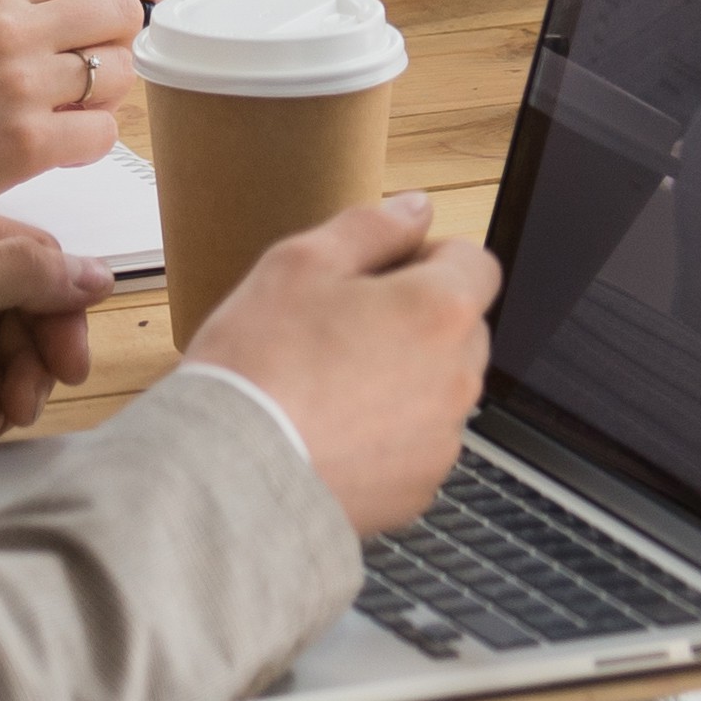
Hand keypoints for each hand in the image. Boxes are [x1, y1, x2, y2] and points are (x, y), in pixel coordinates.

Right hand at [0, 0, 168, 200]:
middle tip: (102, 54)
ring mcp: (21, 86)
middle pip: (121, 13)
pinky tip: (59, 139)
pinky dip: (90, 138)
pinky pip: (102, 134)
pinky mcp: (27, 144)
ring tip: (69, 102)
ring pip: (120, 74)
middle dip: (123, 34)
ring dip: (107, 91)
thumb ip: (12, 0)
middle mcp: (10, 29)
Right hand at [187, 193, 497, 530]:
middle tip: (340, 328)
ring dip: (403, 378)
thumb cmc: (259, 366)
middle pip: (459, 328)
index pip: (475, 263)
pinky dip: (388, 436)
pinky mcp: (417, 490)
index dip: (427, 259)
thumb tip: (415, 211)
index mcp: (441, 312)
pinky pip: (416, 445)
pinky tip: (331, 432)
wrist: (225, 476)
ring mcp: (441, 440)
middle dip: (415, 319)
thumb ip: (371, 227)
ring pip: (438, 389)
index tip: (380, 275)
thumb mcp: (301, 263)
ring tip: (327, 385)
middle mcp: (458, 378)